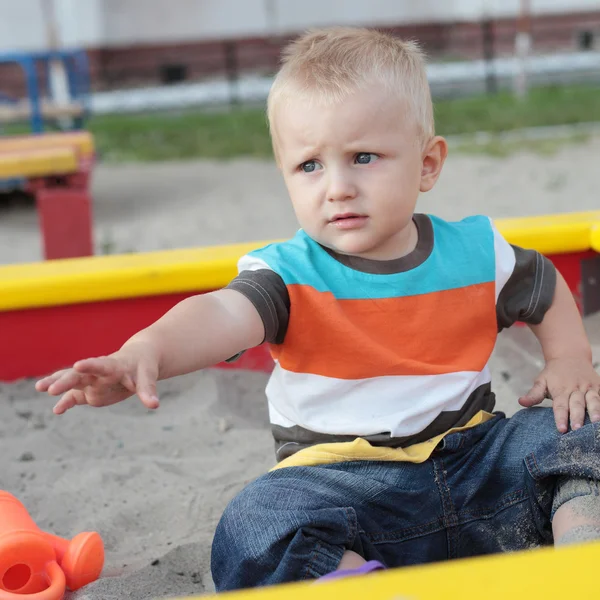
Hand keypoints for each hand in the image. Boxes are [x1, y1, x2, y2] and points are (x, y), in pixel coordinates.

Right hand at [35, 342, 160, 414]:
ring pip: (71, 381)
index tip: (77, 365)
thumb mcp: (148, 376)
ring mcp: (91, 381)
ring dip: (57, 384)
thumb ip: (148, 390)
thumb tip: (154, 405)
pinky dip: (65, 403)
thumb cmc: (143, 366)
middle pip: (79, 375)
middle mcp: (98, 372)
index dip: (90, 365)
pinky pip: (74, 397)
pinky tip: (57, 411)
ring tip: (40, 388)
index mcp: (113, 365)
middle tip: (49, 389)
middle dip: (65, 381)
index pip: (101, 364)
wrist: (138, 359)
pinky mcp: (89, 391)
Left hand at [518, 357, 599, 432]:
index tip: (561, 430)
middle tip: (577, 430)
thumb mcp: (541, 381)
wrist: (570, 355)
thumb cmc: (554, 373)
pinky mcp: (599, 386)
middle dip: (577, 417)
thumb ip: (533, 394)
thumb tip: (521, 402)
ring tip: (595, 423)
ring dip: (594, 411)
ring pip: (593, 400)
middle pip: (577, 404)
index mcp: (561, 389)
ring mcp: (589, 387)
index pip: (560, 406)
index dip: (560, 418)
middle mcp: (576, 388)